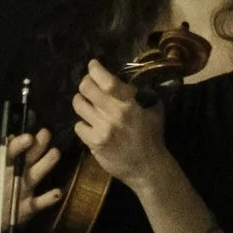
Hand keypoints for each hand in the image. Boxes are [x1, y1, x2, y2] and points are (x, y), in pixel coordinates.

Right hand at [0, 129, 62, 232]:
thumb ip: (7, 149)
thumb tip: (20, 130)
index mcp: (1, 165)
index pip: (9, 152)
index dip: (19, 144)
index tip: (28, 136)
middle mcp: (11, 177)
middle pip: (27, 159)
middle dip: (38, 146)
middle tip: (46, 133)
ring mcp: (20, 192)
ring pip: (35, 176)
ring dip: (46, 164)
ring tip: (55, 153)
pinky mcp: (26, 208)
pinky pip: (39, 203)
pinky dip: (48, 198)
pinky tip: (58, 192)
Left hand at [71, 60, 171, 185]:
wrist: (147, 167)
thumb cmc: (151, 135)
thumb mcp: (154, 109)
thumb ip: (140, 93)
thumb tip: (125, 78)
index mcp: (130, 103)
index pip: (107, 81)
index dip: (95, 70)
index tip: (93, 65)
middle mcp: (114, 114)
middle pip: (86, 88)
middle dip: (85, 83)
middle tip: (88, 85)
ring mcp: (102, 128)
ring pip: (79, 105)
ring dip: (82, 102)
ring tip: (88, 105)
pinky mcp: (93, 142)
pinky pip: (78, 125)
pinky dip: (83, 124)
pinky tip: (91, 125)